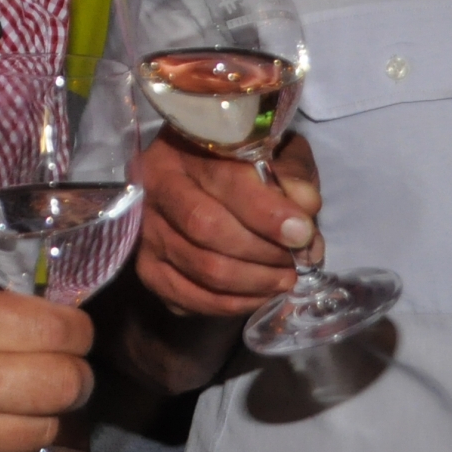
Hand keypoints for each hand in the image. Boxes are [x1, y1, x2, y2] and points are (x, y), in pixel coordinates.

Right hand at [134, 133, 321, 318]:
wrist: (202, 181)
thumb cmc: (243, 163)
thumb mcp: (274, 151)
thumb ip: (291, 172)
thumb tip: (305, 205)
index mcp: (183, 148)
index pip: (225, 181)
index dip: (267, 212)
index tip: (303, 232)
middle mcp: (153, 187)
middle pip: (208, 229)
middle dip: (263, 251)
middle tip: (297, 260)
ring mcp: (146, 232)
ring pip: (203, 269)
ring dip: (254, 282)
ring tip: (284, 278)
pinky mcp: (148, 270)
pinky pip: (191, 299)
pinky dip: (233, 304)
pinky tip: (259, 294)